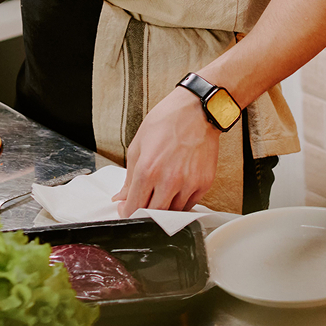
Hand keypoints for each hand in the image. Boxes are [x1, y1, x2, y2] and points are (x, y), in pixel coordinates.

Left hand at [112, 86, 219, 214]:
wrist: (197, 110)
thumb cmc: (166, 122)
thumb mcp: (138, 145)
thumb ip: (128, 177)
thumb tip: (121, 197)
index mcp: (148, 170)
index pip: (134, 207)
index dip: (126, 212)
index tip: (125, 209)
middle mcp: (169, 180)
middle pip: (153, 215)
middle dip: (143, 213)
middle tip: (141, 203)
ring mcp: (189, 184)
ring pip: (173, 214)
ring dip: (163, 208)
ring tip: (159, 193)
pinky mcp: (204, 183)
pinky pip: (189, 205)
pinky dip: (180, 202)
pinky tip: (175, 189)